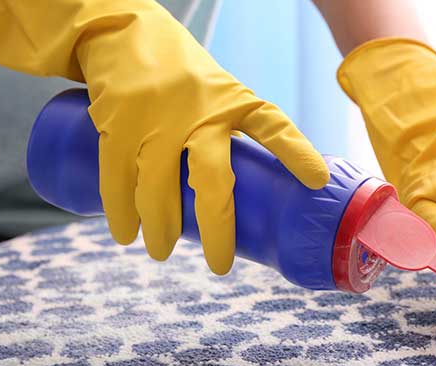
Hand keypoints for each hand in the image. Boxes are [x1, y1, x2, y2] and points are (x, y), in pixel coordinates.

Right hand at [0, 0, 328, 273]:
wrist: (123, 30)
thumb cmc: (181, 75)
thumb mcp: (218, 92)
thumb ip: (230, 133)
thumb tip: (249, 192)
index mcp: (233, 102)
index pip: (273, 127)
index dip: (297, 153)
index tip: (317, 181)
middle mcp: (200, 112)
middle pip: (212, 181)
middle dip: (217, 229)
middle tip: (219, 266)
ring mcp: (157, 120)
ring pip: (159, 190)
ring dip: (160, 230)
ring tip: (162, 251)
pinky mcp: (119, 123)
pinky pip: (118, 179)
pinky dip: (120, 212)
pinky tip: (125, 233)